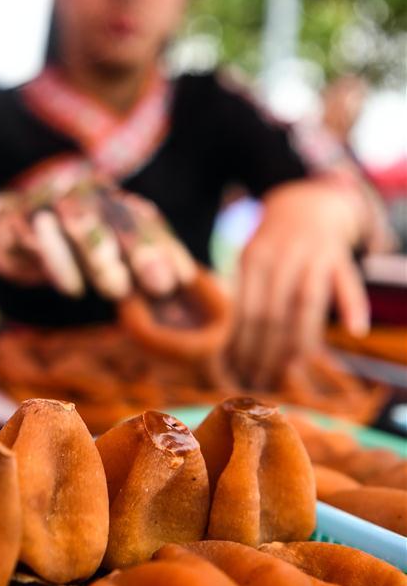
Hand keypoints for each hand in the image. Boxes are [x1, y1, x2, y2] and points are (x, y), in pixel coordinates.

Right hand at [0, 180, 196, 299]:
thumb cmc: (64, 250)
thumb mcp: (103, 259)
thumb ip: (137, 272)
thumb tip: (180, 295)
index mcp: (110, 201)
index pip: (143, 220)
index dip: (164, 248)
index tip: (183, 280)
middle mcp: (83, 195)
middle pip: (116, 218)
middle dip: (140, 252)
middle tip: (161, 286)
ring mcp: (48, 203)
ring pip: (78, 221)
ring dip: (100, 256)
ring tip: (119, 290)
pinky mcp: (15, 221)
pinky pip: (37, 238)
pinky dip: (56, 263)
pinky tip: (74, 290)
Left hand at [231, 181, 369, 388]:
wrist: (306, 204)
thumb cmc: (273, 246)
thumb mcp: (251, 261)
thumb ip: (246, 297)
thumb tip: (229, 350)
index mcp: (254, 258)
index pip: (248, 311)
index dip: (244, 345)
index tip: (239, 372)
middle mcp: (282, 255)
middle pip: (274, 313)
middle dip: (266, 352)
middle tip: (260, 381)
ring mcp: (313, 254)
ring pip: (307, 304)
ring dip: (300, 342)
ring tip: (290, 372)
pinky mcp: (340, 255)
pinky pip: (349, 282)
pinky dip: (353, 305)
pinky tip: (355, 330)